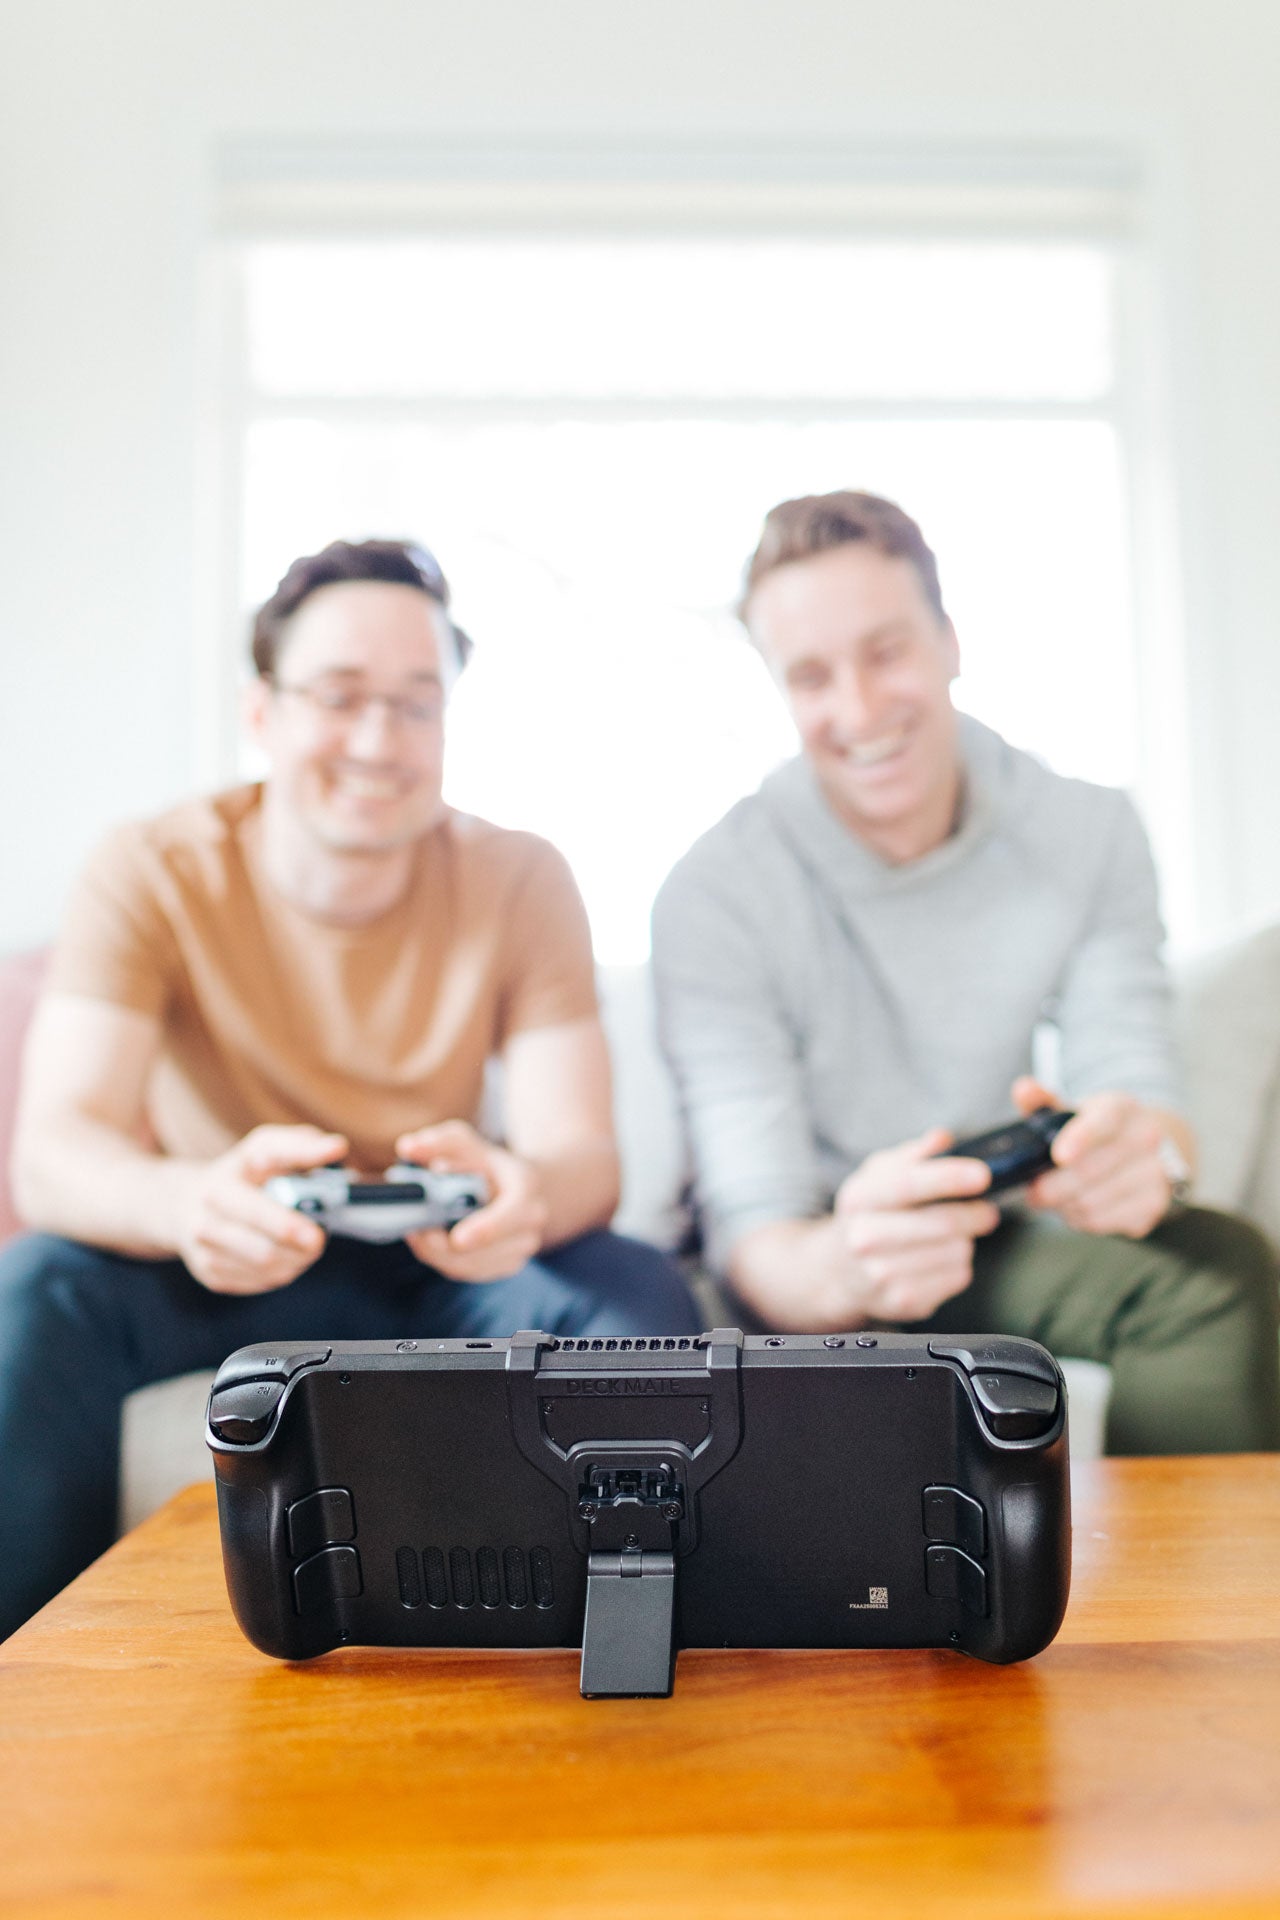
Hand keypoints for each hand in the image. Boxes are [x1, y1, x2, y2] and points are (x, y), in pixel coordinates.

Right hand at [176, 1124, 345, 1294]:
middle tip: (320, 1238)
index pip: (256, 1211)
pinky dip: (281, 1270)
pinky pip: (260, 1282)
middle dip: (302, 1248)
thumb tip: (337, 1148)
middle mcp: (204, 1224)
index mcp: (218, 1189)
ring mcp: (205, 1254)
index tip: (317, 1234)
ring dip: (296, 1259)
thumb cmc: (239, 1173)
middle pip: (265, 1251)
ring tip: (305, 1244)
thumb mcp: (263, 1147)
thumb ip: (301, 1144)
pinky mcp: (211, 1276)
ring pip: (266, 1269)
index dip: (288, 1225)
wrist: (184, 1204)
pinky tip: (285, 1253)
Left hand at [396, 1120, 548, 1281]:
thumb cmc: (487, 1164)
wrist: (520, 1189)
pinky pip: (470, 1272)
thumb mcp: (465, 1143)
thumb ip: (437, 1141)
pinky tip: (427, 1243)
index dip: (487, 1228)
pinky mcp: (507, 1266)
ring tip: (415, 1234)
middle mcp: (531, 1222)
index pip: (513, 1211)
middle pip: (487, 1249)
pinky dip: (444, 1261)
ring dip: (439, 1254)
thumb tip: (407, 1148)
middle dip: (445, 1245)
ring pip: (473, 1265)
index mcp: (526, 1186)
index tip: (458, 1239)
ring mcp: (521, 1248)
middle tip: (415, 1232)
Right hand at [828, 1127, 1001, 1323]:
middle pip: (942, 1224)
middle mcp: (864, 1240)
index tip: (982, 1175)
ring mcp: (883, 1276)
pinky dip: (959, 1265)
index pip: (908, 1184)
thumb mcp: (875, 1178)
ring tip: (949, 1237)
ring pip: (956, 1251)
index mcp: (859, 1201)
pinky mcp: (904, 1303)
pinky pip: (958, 1277)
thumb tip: (943, 1139)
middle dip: (975, 1214)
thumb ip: (911, 1156)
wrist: (835, 1272)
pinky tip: (939, 1260)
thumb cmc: (865, 1217)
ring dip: (965, 1240)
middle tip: (987, 1210)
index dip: (949, 1177)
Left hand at [1013, 1076, 1171, 1237]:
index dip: (1081, 1138)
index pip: (1104, 1121)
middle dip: (1050, 1186)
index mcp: (1121, 1107)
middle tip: (1032, 1191)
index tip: (1059, 1155)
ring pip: (1091, 1201)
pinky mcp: (1155, 1205)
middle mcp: (1146, 1137)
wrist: (1146, 1149)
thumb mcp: (1073, 1110)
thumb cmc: (1098, 1130)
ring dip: (1063, 1205)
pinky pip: (1103, 1222)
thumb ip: (1042, 1101)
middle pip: (1089, 1171)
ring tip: (1056, 1197)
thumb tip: (1023, 1089)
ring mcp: (1156, 1172)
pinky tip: (1078, 1206)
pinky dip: (1081, 1219)